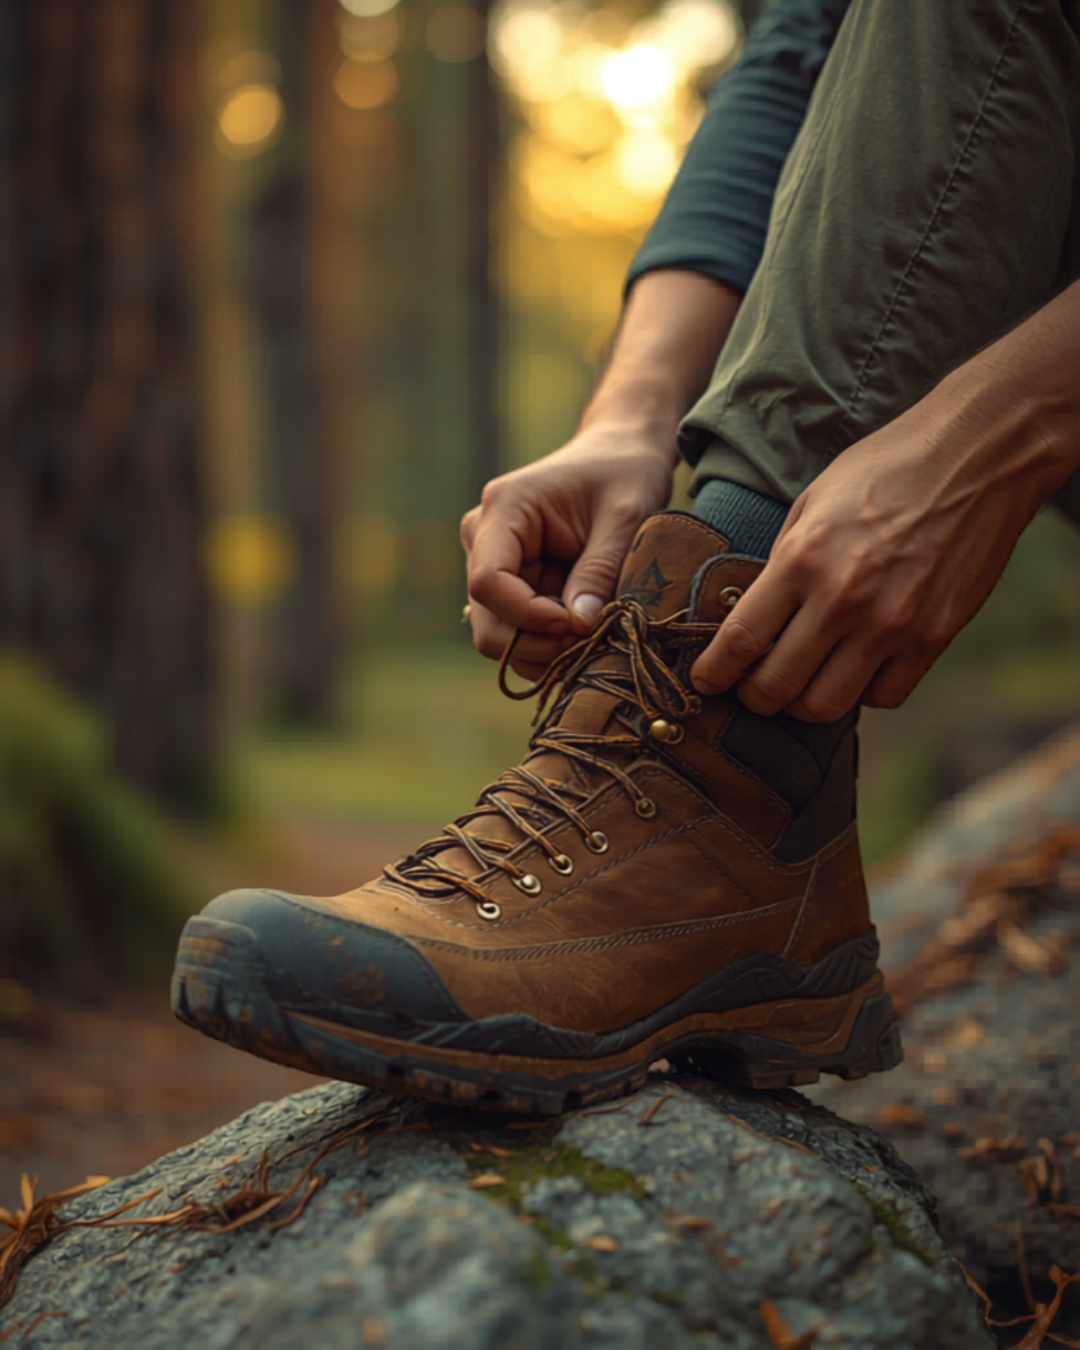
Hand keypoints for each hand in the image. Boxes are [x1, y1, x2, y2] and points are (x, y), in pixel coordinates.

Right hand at [461, 429, 675, 679]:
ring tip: (592, 635)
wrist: (620, 455)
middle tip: (589, 640)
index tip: (578, 623)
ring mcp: (492, 563)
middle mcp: (483, 537)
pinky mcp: (510, 583)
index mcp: (504, 509)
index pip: (488, 582)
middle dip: (537, 644)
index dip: (528, 616)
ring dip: (545, 650)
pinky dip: (549, 645)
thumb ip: (600, 570)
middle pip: (488, 622)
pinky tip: (584, 630)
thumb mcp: (626, 517)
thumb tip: (580, 624)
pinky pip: (518, 632)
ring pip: (501, 635)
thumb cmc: (624, 473)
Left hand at [689, 401, 1054, 720]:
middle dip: (754, 697)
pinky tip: (859, 667)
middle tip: (752, 689)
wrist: (976, 456)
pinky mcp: (933, 637)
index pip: (740, 640)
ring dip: (804, 703)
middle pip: (776, 688)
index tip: (704, 682)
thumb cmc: (885, 470)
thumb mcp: (811, 504)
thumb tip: (753, 617)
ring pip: (826, 706)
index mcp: (802, 559)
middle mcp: (843, 599)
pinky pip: (883, 697)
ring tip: (804, 682)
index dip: (713, 673)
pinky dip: (863, 692)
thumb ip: (781, 565)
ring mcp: (891, 624)